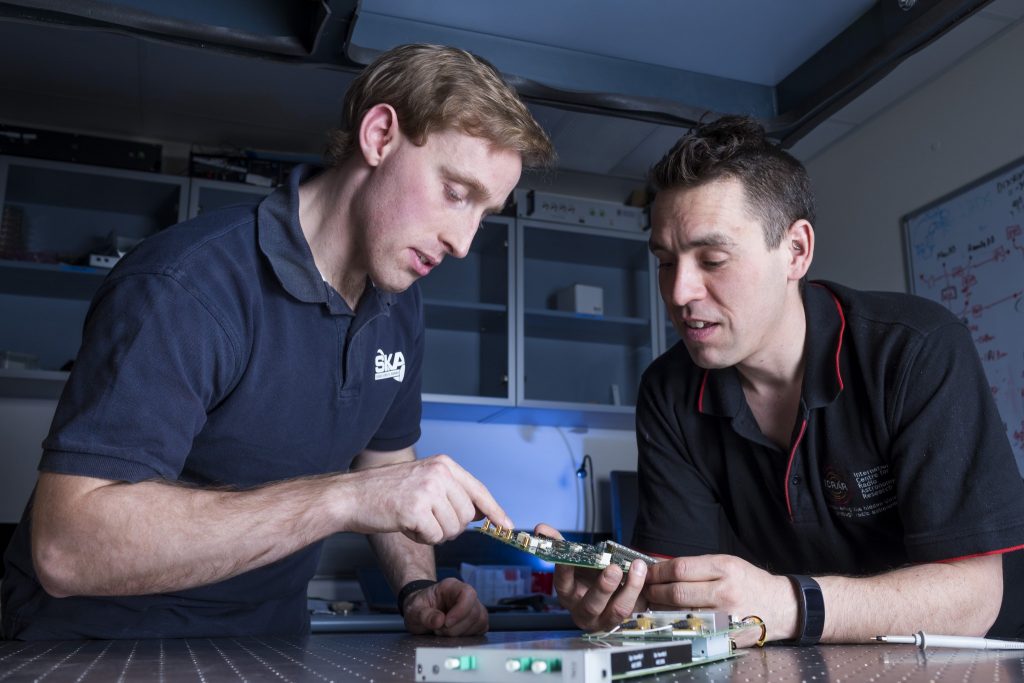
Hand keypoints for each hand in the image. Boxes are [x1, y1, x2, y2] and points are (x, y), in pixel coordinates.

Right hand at [348, 454, 511, 543]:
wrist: (352, 496)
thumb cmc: (385, 491)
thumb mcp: (424, 480)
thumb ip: (452, 492)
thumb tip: (481, 512)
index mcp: (444, 464)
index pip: (478, 490)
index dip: (495, 510)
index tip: (507, 525)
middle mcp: (439, 473)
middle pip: (467, 515)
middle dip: (451, 526)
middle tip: (427, 520)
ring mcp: (428, 490)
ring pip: (453, 529)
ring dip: (434, 532)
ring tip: (413, 518)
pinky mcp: (416, 510)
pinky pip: (435, 537)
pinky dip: (421, 537)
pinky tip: (406, 524)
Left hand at [402, 578, 488, 635]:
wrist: (420, 611)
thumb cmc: (419, 607)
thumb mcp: (414, 610)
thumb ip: (424, 615)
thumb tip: (439, 621)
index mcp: (451, 587)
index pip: (467, 594)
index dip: (461, 611)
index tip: (446, 623)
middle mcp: (465, 595)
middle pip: (474, 611)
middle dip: (456, 627)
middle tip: (440, 630)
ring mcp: (472, 607)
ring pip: (480, 621)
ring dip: (462, 632)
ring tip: (445, 632)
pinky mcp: (475, 620)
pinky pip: (481, 628)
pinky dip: (469, 635)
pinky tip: (454, 635)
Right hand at [536, 523, 648, 632]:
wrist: (608, 590)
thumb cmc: (588, 574)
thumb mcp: (576, 558)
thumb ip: (559, 543)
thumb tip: (540, 528)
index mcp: (568, 593)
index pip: (562, 583)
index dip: (565, 571)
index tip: (570, 558)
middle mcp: (583, 610)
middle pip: (591, 605)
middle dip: (604, 587)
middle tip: (614, 569)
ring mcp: (604, 618)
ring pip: (617, 610)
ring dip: (630, 589)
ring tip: (638, 568)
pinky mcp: (626, 619)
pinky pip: (636, 609)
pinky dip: (642, 592)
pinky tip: (646, 575)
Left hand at [643, 554, 797, 645]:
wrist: (781, 606)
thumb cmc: (750, 582)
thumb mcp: (728, 563)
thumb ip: (697, 566)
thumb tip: (663, 567)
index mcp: (724, 568)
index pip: (680, 568)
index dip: (658, 571)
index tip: (648, 572)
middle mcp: (724, 591)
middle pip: (677, 591)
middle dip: (655, 590)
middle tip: (646, 588)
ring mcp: (725, 616)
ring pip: (681, 612)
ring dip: (662, 608)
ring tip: (654, 603)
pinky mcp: (726, 634)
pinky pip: (694, 628)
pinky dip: (678, 623)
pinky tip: (671, 618)